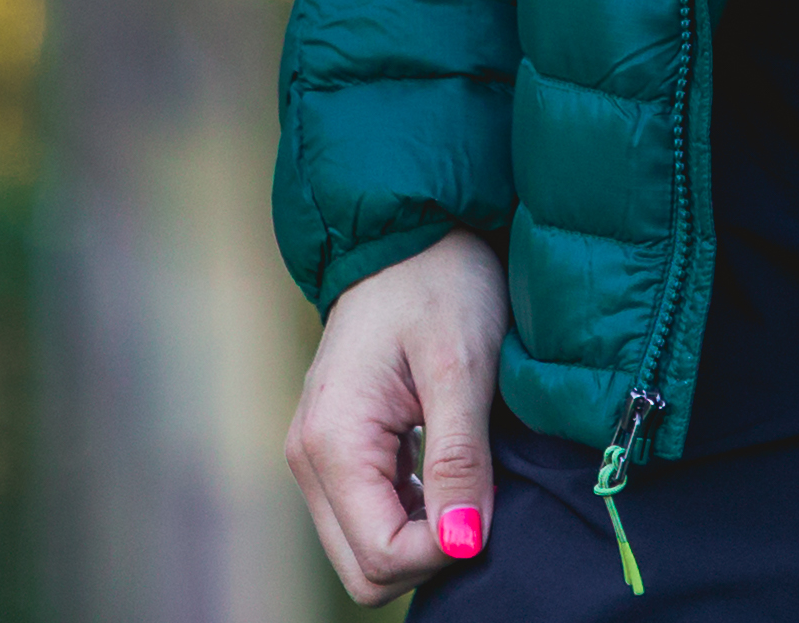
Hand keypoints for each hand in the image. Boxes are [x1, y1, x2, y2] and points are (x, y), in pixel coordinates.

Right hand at [284, 231, 504, 602]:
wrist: (414, 228)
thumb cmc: (441, 281)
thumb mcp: (462, 366)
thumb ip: (458, 459)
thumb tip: (461, 545)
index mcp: (331, 442)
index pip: (379, 555)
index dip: (442, 550)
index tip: (488, 505)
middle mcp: (310, 459)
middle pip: (364, 569)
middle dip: (430, 554)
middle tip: (480, 497)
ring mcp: (320, 458)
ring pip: (368, 550)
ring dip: (425, 534)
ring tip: (470, 475)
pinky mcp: (340, 452)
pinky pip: (373, 517)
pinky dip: (417, 514)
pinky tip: (453, 471)